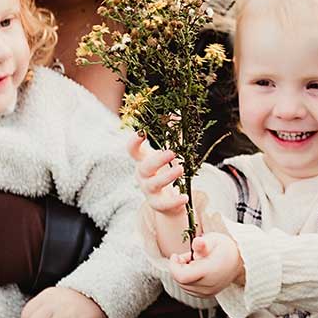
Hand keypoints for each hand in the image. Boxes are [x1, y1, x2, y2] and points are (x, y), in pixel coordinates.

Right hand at [130, 134, 191, 250]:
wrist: (169, 201)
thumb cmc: (167, 171)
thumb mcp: (170, 153)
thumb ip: (172, 134)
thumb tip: (176, 114)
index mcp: (143, 160)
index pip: (132, 150)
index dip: (134, 141)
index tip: (143, 131)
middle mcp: (143, 175)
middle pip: (144, 166)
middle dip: (157, 159)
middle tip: (173, 152)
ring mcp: (148, 190)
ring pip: (153, 184)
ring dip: (167, 176)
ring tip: (181, 169)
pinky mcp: (157, 204)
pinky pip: (163, 203)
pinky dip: (174, 200)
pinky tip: (184, 197)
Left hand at [168, 233, 244, 296]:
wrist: (239, 262)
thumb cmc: (226, 249)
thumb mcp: (215, 240)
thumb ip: (202, 243)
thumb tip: (197, 242)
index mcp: (210, 271)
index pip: (182, 276)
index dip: (173, 266)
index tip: (175, 256)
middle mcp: (208, 285)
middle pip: (181, 281)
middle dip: (178, 267)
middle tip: (188, 256)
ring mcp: (207, 292)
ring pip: (183, 286)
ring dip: (182, 274)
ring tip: (194, 262)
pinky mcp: (206, 295)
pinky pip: (189, 290)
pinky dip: (187, 280)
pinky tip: (196, 270)